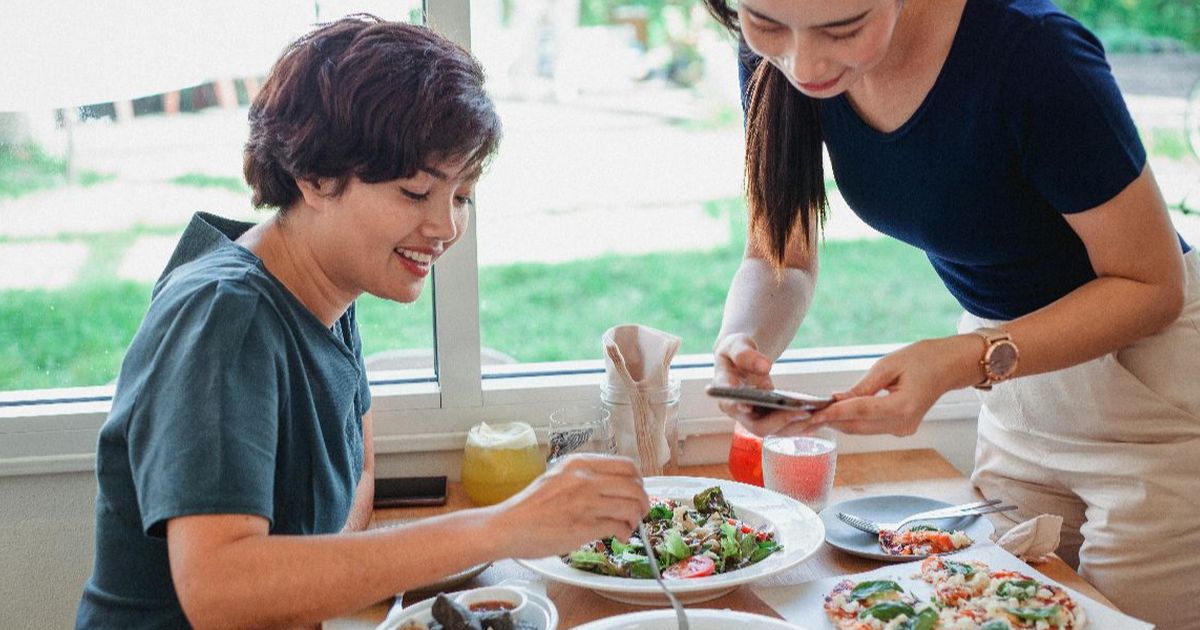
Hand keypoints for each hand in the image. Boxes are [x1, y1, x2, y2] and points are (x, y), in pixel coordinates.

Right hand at [491, 454, 648, 557]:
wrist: (508, 526)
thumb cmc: (529, 507)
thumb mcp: (558, 477)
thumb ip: (584, 478)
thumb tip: (612, 486)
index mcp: (579, 464)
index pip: (627, 466)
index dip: (638, 481)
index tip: (636, 492)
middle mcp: (585, 479)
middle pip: (634, 485)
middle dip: (642, 501)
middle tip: (640, 512)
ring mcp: (586, 502)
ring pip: (632, 506)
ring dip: (636, 519)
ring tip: (629, 527)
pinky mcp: (584, 526)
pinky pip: (619, 526)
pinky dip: (625, 533)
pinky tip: (620, 536)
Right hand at [712, 333, 811, 435]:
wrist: (742, 359)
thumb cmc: (736, 351)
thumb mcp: (735, 344)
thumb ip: (745, 354)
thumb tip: (764, 366)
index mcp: (725, 393)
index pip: (731, 405)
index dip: (740, 408)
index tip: (752, 405)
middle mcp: (739, 412)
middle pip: (758, 427)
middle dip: (781, 422)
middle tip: (804, 412)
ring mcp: (755, 418)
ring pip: (776, 431)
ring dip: (797, 426)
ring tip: (818, 415)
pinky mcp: (770, 419)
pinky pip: (786, 427)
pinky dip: (803, 424)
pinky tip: (820, 416)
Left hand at [802, 336, 977, 436]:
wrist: (949, 366)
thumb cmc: (923, 359)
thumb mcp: (888, 365)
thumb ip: (863, 387)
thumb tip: (837, 399)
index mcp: (904, 406)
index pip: (860, 412)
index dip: (834, 413)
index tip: (813, 414)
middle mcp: (903, 424)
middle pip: (858, 426)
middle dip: (831, 420)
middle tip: (805, 413)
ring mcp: (903, 429)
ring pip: (862, 429)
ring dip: (839, 421)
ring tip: (815, 411)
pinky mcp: (900, 429)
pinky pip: (870, 427)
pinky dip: (853, 420)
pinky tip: (837, 411)